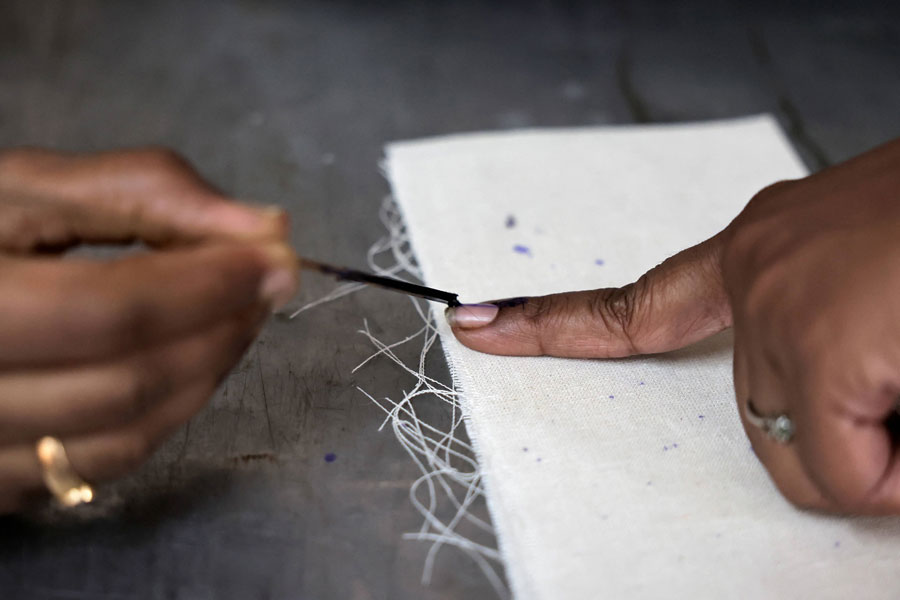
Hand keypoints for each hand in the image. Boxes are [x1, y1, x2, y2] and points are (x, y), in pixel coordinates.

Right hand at [0, 147, 297, 512]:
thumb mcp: (26, 190)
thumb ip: (142, 193)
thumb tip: (266, 227)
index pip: (108, 312)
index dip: (206, 286)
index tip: (275, 257)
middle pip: (125, 384)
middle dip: (218, 331)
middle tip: (268, 287)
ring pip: (124, 438)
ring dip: (206, 374)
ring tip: (241, 317)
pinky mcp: (1, 480)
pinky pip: (104, 468)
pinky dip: (168, 414)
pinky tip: (195, 363)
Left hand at [447, 138, 899, 514]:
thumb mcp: (874, 280)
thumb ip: (829, 343)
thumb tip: (826, 424)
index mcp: (764, 252)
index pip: (634, 305)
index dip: (552, 322)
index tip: (478, 322)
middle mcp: (760, 273)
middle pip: (754, 420)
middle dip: (836, 445)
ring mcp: (786, 308)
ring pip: (803, 455)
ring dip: (878, 460)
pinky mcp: (826, 347)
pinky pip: (849, 471)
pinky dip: (899, 477)